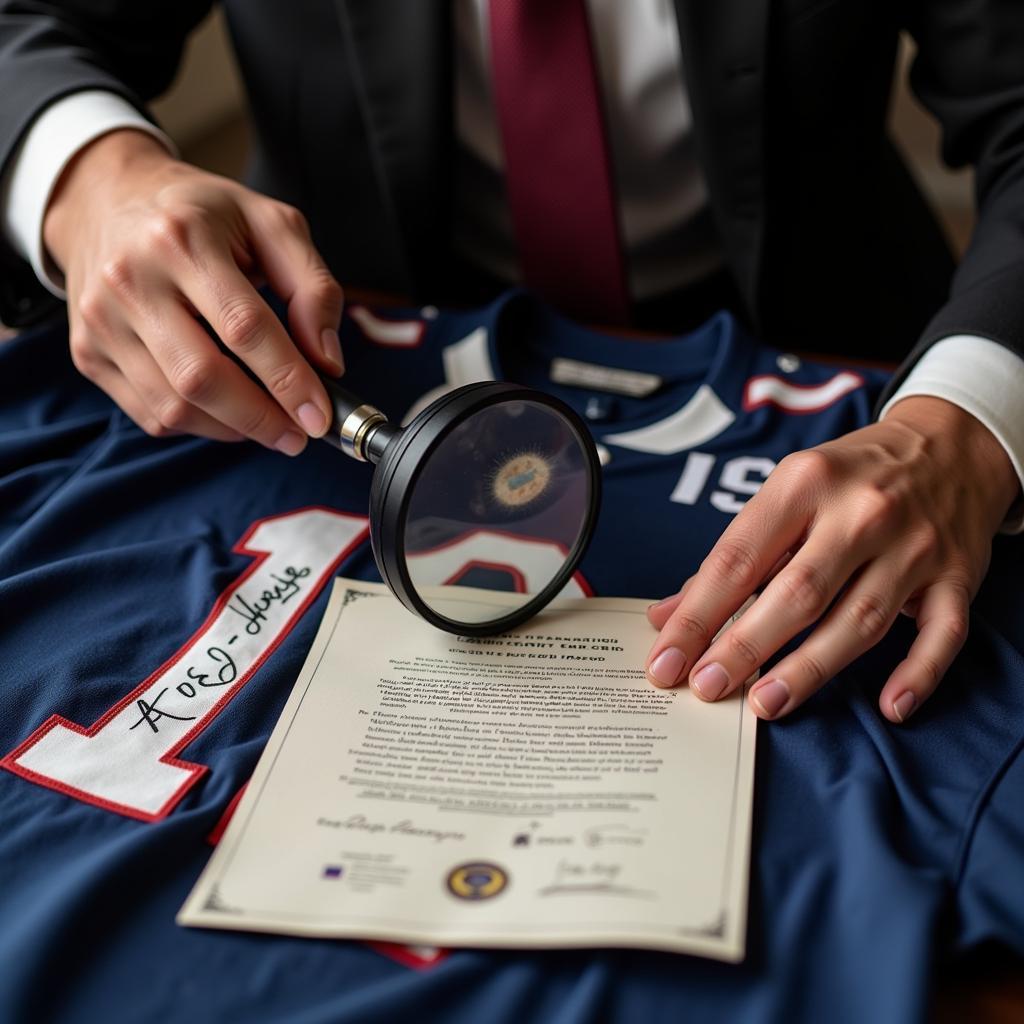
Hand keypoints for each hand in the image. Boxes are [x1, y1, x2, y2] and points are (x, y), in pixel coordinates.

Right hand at [43, 129, 344, 453]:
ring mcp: (102, 320)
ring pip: (173, 406)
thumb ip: (314, 288)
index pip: (244, 326)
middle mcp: (131, 279)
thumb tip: (328, 362)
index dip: (288, 380)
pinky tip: (226, 412)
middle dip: (261, 419)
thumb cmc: (203, 215)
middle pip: (202, 377)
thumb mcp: (272, 225)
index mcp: (183, 238)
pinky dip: (198, 426)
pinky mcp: (87, 352)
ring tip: (269, 424)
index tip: (320, 416)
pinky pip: (150, 414)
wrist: (106, 199)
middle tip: (299, 436)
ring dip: (233, 429)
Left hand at [644, 396, 1019, 722]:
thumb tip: (667, 616)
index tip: (667, 660)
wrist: (949, 444)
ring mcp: (915, 546)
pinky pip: (942, 634)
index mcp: (804, 484)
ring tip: (765, 704)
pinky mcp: (958, 577)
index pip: (738, 559)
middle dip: (744, 647)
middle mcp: (861, 512)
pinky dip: (917, 674)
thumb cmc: (849, 476)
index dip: (698, 616)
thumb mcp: (786, 492)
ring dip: (809, 669)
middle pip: (796, 594)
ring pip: (859, 620)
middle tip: (707, 687)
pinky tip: (889, 707)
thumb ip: (731, 556)